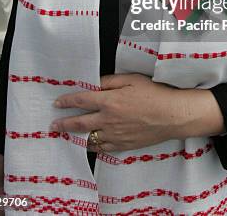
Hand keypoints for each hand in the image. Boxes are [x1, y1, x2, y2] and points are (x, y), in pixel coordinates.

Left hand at [51, 74, 223, 151]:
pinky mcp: (123, 145)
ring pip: (89, 138)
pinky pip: (103, 148)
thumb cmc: (155, 93)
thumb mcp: (132, 79)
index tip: (58, 102)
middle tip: (53, 124)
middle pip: (80, 122)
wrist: (172, 115)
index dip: (67, 101)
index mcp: (110, 100)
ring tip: (66, 135)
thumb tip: (96, 83)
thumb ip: (111, 81)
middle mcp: (109, 119)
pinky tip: (89, 143)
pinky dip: (93, 145)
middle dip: (64, 123)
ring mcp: (115, 134)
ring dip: (75, 136)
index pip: (82, 100)